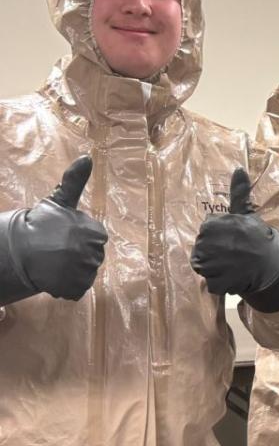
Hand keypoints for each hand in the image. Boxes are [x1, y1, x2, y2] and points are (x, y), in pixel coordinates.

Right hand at [0, 156, 107, 303]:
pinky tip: (53, 276)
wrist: (16, 250)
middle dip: (76, 254)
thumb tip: (87, 157)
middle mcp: (95, 253)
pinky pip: (77, 289)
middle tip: (57, 250)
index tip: (63, 235)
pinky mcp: (76, 289)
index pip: (96, 238)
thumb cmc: (39, 224)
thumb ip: (75, 181)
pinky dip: (67, 285)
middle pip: (92, 257)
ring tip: (54, 262)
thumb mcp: (58, 201)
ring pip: (85, 273)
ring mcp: (85, 273)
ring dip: (72, 270)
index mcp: (96, 232)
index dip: (78, 237)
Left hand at [190, 168, 278, 312]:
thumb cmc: (258, 238)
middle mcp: (211, 243)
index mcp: (215, 225)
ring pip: (202, 268)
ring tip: (233, 266)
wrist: (275, 264)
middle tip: (233, 255)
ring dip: (215, 270)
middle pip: (199, 251)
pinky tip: (234, 277)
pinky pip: (210, 284)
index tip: (232, 240)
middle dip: (213, 255)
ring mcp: (214, 264)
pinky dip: (221, 284)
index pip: (204, 233)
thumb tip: (239, 168)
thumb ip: (239, 193)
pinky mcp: (219, 282)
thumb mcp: (247, 214)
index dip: (217, 238)